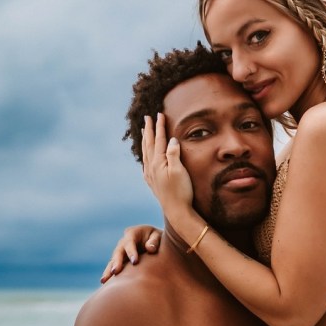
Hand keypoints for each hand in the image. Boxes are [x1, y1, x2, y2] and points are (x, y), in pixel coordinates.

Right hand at [100, 225, 161, 282]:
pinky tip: (105, 283)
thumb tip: (150, 249)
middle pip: (118, 252)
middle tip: (115, 272)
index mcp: (133, 233)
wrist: (157, 242)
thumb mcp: (158, 236)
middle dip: (117, 262)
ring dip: (109, 270)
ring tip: (104, 280)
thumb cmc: (160, 238)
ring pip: (113, 261)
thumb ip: (155, 241)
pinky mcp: (121, 261)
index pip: (130, 242)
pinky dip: (110, 274)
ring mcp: (121, 252)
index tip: (135, 262)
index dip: (131, 252)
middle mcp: (124, 242)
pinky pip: (114, 267)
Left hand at [141, 113, 198, 234]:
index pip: (158, 139)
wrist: (177, 212)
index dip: (159, 126)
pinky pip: (145, 165)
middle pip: (149, 144)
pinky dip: (144, 157)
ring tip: (143, 132)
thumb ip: (174, 154)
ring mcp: (150, 176)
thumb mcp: (179, 171)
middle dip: (148, 130)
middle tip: (146, 118)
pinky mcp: (153, 183)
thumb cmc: (181, 191)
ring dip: (145, 141)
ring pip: (145, 153)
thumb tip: (171, 140)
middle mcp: (151, 167)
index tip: (159, 114)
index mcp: (158, 162)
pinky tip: (145, 158)